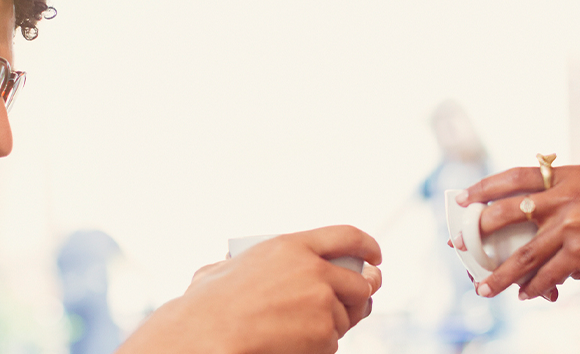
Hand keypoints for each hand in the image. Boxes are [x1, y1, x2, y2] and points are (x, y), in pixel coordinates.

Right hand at [118, 225, 382, 353]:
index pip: (347, 237)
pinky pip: (332, 342)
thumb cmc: (204, 308)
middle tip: (354, 304)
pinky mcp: (324, 333)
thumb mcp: (222, 269)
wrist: (206, 338)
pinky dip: (318, 347)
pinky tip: (292, 345)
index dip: (367, 247)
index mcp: (290, 246)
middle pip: (359, 283)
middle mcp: (313, 270)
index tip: (374, 259)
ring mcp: (322, 302)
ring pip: (347, 317)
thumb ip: (242, 261)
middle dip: (359, 296)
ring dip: (333, 326)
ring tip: (300, 331)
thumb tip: (233, 261)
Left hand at [456, 165, 579, 299]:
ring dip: (500, 276)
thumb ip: (570, 189)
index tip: (463, 196)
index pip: (515, 175)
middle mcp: (565, 194)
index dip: (485, 186)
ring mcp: (571, 222)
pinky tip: (528, 295)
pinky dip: (535, 288)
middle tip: (460, 244)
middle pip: (506, 213)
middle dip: (478, 231)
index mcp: (569, 174)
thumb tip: (538, 202)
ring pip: (522, 254)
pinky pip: (547, 274)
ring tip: (484, 289)